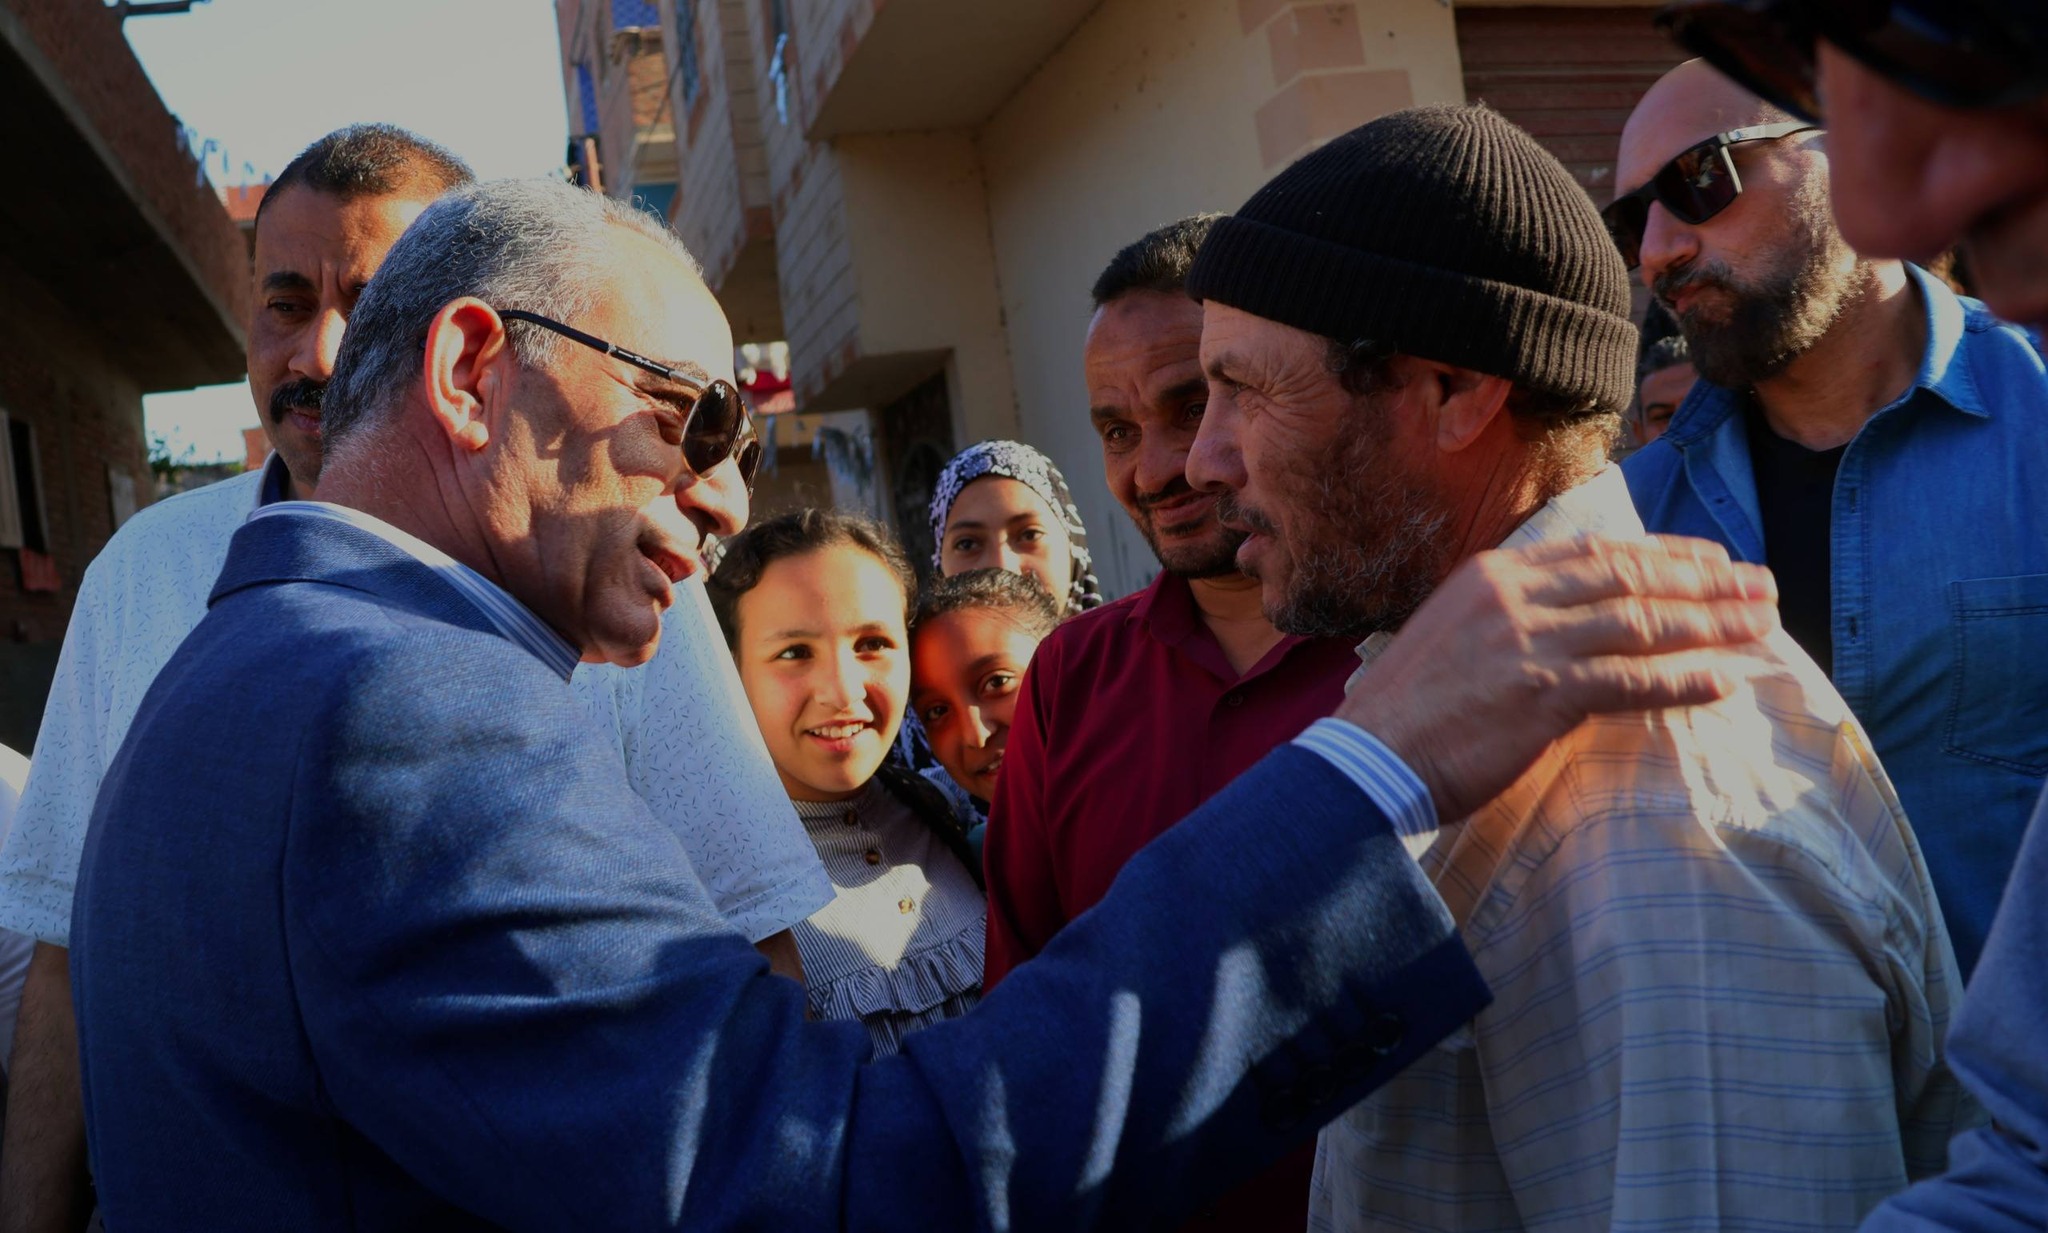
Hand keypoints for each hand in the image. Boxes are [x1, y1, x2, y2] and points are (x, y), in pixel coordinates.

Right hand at [1336, 535, 1776, 821]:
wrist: (1366, 758)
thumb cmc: (1406, 712)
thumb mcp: (1452, 636)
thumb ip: (1508, 619)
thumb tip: (1569, 624)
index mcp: (1492, 574)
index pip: (1597, 552)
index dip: (1665, 554)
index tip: (1714, 560)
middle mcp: (1514, 596)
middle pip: (1630, 577)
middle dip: (1706, 582)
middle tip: (1763, 586)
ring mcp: (1528, 642)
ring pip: (1641, 622)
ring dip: (1712, 624)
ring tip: (1764, 626)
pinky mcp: (1541, 694)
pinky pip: (1631, 681)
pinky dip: (1683, 679)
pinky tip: (1725, 681)